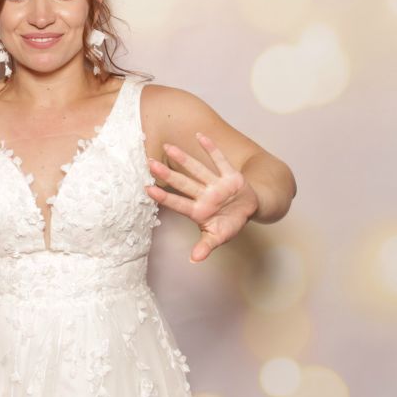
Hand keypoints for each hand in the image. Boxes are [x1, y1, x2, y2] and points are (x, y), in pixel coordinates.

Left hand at [145, 132, 258, 262]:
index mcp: (199, 211)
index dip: (164, 197)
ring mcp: (216, 184)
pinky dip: (212, 149)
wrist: (249, 209)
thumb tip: (194, 260)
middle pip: (183, 183)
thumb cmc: (229, 223)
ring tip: (168, 147)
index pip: (178, 203)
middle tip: (149, 163)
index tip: (147, 189)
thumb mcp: (218, 237)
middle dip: (167, 174)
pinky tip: (200, 136)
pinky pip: (220, 160)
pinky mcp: (230, 176)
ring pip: (197, 170)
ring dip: (184, 159)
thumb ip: (206, 246)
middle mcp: (204, 194)